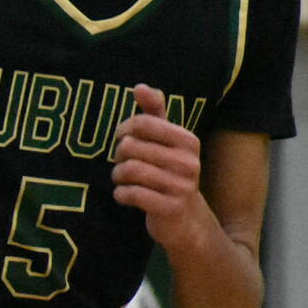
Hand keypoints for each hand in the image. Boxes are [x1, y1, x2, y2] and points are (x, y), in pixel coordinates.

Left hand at [113, 84, 208, 248]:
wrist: (186, 220)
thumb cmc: (170, 174)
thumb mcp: (166, 143)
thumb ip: (154, 114)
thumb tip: (140, 86)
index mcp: (188, 141)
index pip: (143, 123)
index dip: (124, 129)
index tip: (122, 138)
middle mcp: (189, 161)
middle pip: (131, 146)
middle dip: (119, 156)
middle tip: (122, 164)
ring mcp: (181, 186)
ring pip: (129, 169)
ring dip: (118, 175)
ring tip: (122, 179)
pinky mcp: (169, 208)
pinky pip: (131, 194)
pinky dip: (121, 194)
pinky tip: (125, 195)